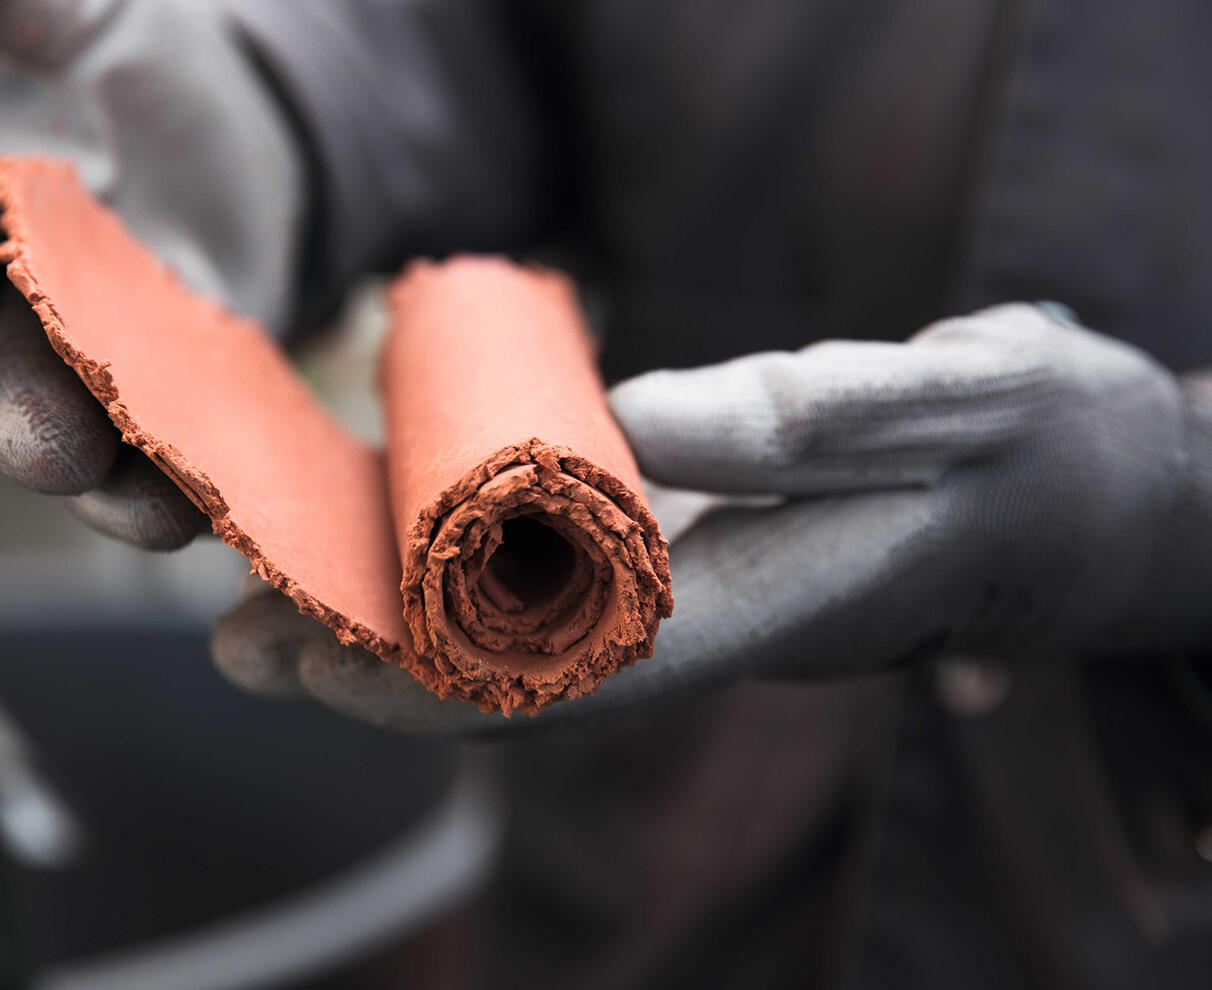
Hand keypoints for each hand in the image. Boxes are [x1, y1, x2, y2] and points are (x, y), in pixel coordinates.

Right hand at [0, 0, 305, 548]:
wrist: (201, 135)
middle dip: (29, 423)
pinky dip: (218, 486)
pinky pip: (191, 459)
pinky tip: (253, 504)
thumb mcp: (65, 16)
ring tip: (165, 511)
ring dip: (129, 488)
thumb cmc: (107, 64)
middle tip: (56, 452)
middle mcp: (15, 314)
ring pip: (101, 449)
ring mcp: (100, 372)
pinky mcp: (185, 402)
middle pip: (6, 385)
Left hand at [212, 304, 1194, 733]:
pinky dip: (454, 574)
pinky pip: (549, 588)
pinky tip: (384, 539)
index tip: (306, 657)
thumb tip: (647, 421)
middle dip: (373, 666)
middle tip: (239, 635)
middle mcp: (705, 630)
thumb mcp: (934, 411)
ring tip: (266, 605)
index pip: (557, 682)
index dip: (421, 681)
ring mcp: (692, 604)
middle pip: (507, 678)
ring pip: (515, 639)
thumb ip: (799, 423)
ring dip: (395, 628)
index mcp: (754, 613)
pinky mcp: (686, 561)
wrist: (1074, 491)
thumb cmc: (1021, 449)